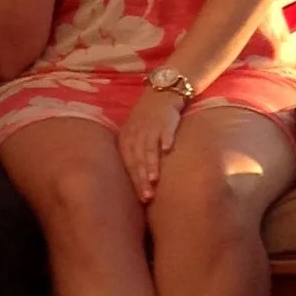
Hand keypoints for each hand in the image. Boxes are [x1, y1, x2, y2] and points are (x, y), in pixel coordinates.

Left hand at [118, 88, 183, 202]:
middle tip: (147, 196)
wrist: (159, 96)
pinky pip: (165, 132)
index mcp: (127, 141)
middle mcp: (136, 136)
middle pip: (138, 160)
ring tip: (154, 179)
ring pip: (149, 148)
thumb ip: (134, 157)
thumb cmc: (146, 122)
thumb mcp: (133, 137)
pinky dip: (166, 140)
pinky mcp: (165, 121)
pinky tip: (168, 150)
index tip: (142, 199)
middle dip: (142, 179)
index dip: (135, 182)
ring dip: (152, 164)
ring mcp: (150, 128)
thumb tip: (138, 184)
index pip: (129, 165)